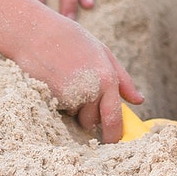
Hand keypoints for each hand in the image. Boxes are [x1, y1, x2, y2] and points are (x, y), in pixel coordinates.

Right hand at [10, 6, 144, 141]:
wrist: (37, 33)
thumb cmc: (72, 41)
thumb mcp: (103, 53)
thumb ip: (123, 80)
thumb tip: (139, 101)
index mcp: (108, 79)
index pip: (114, 119)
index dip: (113, 136)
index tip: (112, 142)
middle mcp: (91, 90)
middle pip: (92, 122)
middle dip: (87, 115)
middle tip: (78, 91)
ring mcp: (70, 96)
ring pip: (74, 117)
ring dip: (71, 108)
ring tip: (65, 81)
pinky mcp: (51, 99)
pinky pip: (58, 111)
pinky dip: (57, 102)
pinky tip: (53, 81)